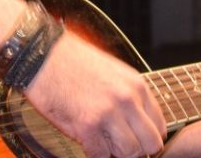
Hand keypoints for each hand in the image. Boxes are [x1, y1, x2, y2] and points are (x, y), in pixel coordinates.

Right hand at [23, 30, 167, 157]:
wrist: (41, 53)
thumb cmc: (71, 61)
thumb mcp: (112, 71)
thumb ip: (128, 95)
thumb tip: (135, 123)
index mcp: (136, 85)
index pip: (159, 126)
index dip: (145, 137)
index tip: (133, 138)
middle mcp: (127, 99)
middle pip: (150, 144)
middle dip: (135, 150)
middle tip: (117, 145)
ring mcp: (109, 113)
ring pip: (130, 153)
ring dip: (115, 153)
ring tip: (100, 142)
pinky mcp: (87, 125)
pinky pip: (101, 156)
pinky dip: (94, 153)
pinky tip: (85, 141)